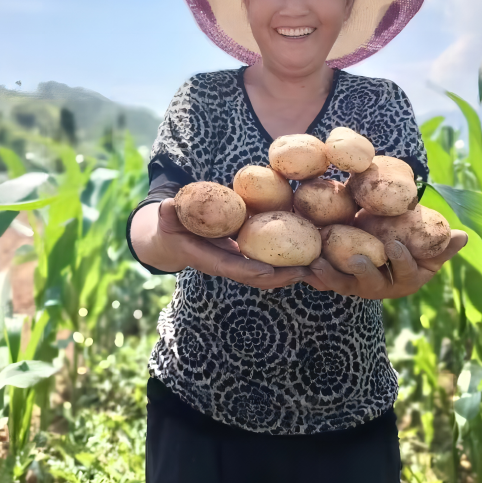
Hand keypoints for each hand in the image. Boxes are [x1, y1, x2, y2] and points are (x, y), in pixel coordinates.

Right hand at [145, 198, 311, 290]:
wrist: (172, 239)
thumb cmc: (170, 225)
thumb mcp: (165, 217)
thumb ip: (168, 212)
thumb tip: (169, 206)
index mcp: (206, 257)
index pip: (230, 267)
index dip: (249, 270)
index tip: (269, 272)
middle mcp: (225, 263)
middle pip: (255, 276)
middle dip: (280, 277)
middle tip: (305, 272)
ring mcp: (237, 261)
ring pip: (266, 272)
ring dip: (289, 272)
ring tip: (316, 267)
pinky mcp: (245, 255)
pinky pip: (267, 259)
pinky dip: (287, 260)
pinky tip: (309, 254)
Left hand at [303, 230, 468, 299]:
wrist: (383, 246)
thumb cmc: (408, 243)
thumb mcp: (426, 246)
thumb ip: (440, 243)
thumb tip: (463, 236)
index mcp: (407, 279)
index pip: (406, 272)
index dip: (401, 261)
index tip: (395, 245)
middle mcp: (383, 288)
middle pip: (373, 284)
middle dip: (364, 272)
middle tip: (356, 258)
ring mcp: (359, 287)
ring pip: (344, 285)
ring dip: (330, 275)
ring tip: (317, 262)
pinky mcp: (338, 283)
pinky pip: (324, 282)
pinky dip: (313, 276)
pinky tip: (301, 268)